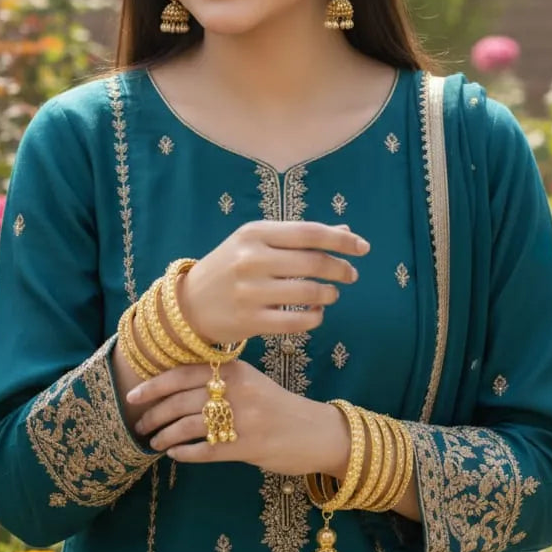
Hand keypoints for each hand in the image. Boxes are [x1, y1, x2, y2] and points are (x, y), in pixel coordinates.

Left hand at [128, 360, 350, 477]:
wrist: (315, 431)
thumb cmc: (277, 406)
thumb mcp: (250, 382)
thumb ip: (219, 379)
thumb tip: (175, 386)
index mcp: (235, 370)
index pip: (185, 373)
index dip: (155, 384)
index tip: (133, 395)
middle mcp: (236, 391)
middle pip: (181, 400)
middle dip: (154, 413)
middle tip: (141, 425)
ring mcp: (242, 419)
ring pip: (188, 425)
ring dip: (165, 435)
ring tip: (155, 443)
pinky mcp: (247, 447)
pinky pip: (205, 450)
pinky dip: (185, 453)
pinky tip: (176, 455)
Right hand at [179, 220, 369, 345]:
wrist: (188, 304)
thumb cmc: (230, 267)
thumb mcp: (257, 242)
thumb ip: (298, 236)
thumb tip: (345, 229)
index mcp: (254, 232)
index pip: (309, 232)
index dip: (341, 239)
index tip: (363, 247)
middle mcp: (251, 259)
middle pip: (313, 262)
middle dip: (341, 269)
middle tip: (351, 275)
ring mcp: (250, 291)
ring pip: (308, 292)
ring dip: (329, 294)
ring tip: (331, 294)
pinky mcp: (250, 321)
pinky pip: (296, 321)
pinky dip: (314, 318)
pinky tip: (316, 313)